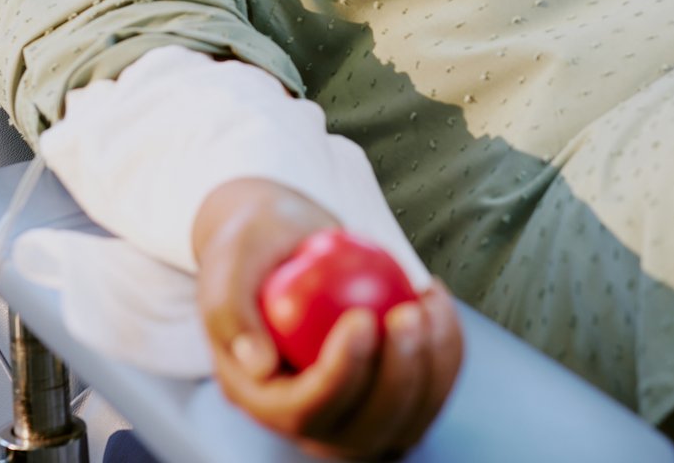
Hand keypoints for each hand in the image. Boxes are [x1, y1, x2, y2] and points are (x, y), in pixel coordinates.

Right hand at [193, 178, 463, 458]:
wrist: (287, 242)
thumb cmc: (256, 245)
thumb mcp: (228, 259)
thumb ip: (228, 307)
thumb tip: (261, 366)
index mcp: (260, 398)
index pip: (305, 410)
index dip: (340, 376)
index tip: (363, 319)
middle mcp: (308, 420)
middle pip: (362, 430)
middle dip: (397, 379)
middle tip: (408, 314)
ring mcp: (353, 415)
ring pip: (406, 420)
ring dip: (432, 368)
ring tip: (428, 302)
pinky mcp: (389, 396)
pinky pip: (430, 392)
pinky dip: (446, 350)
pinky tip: (434, 296)